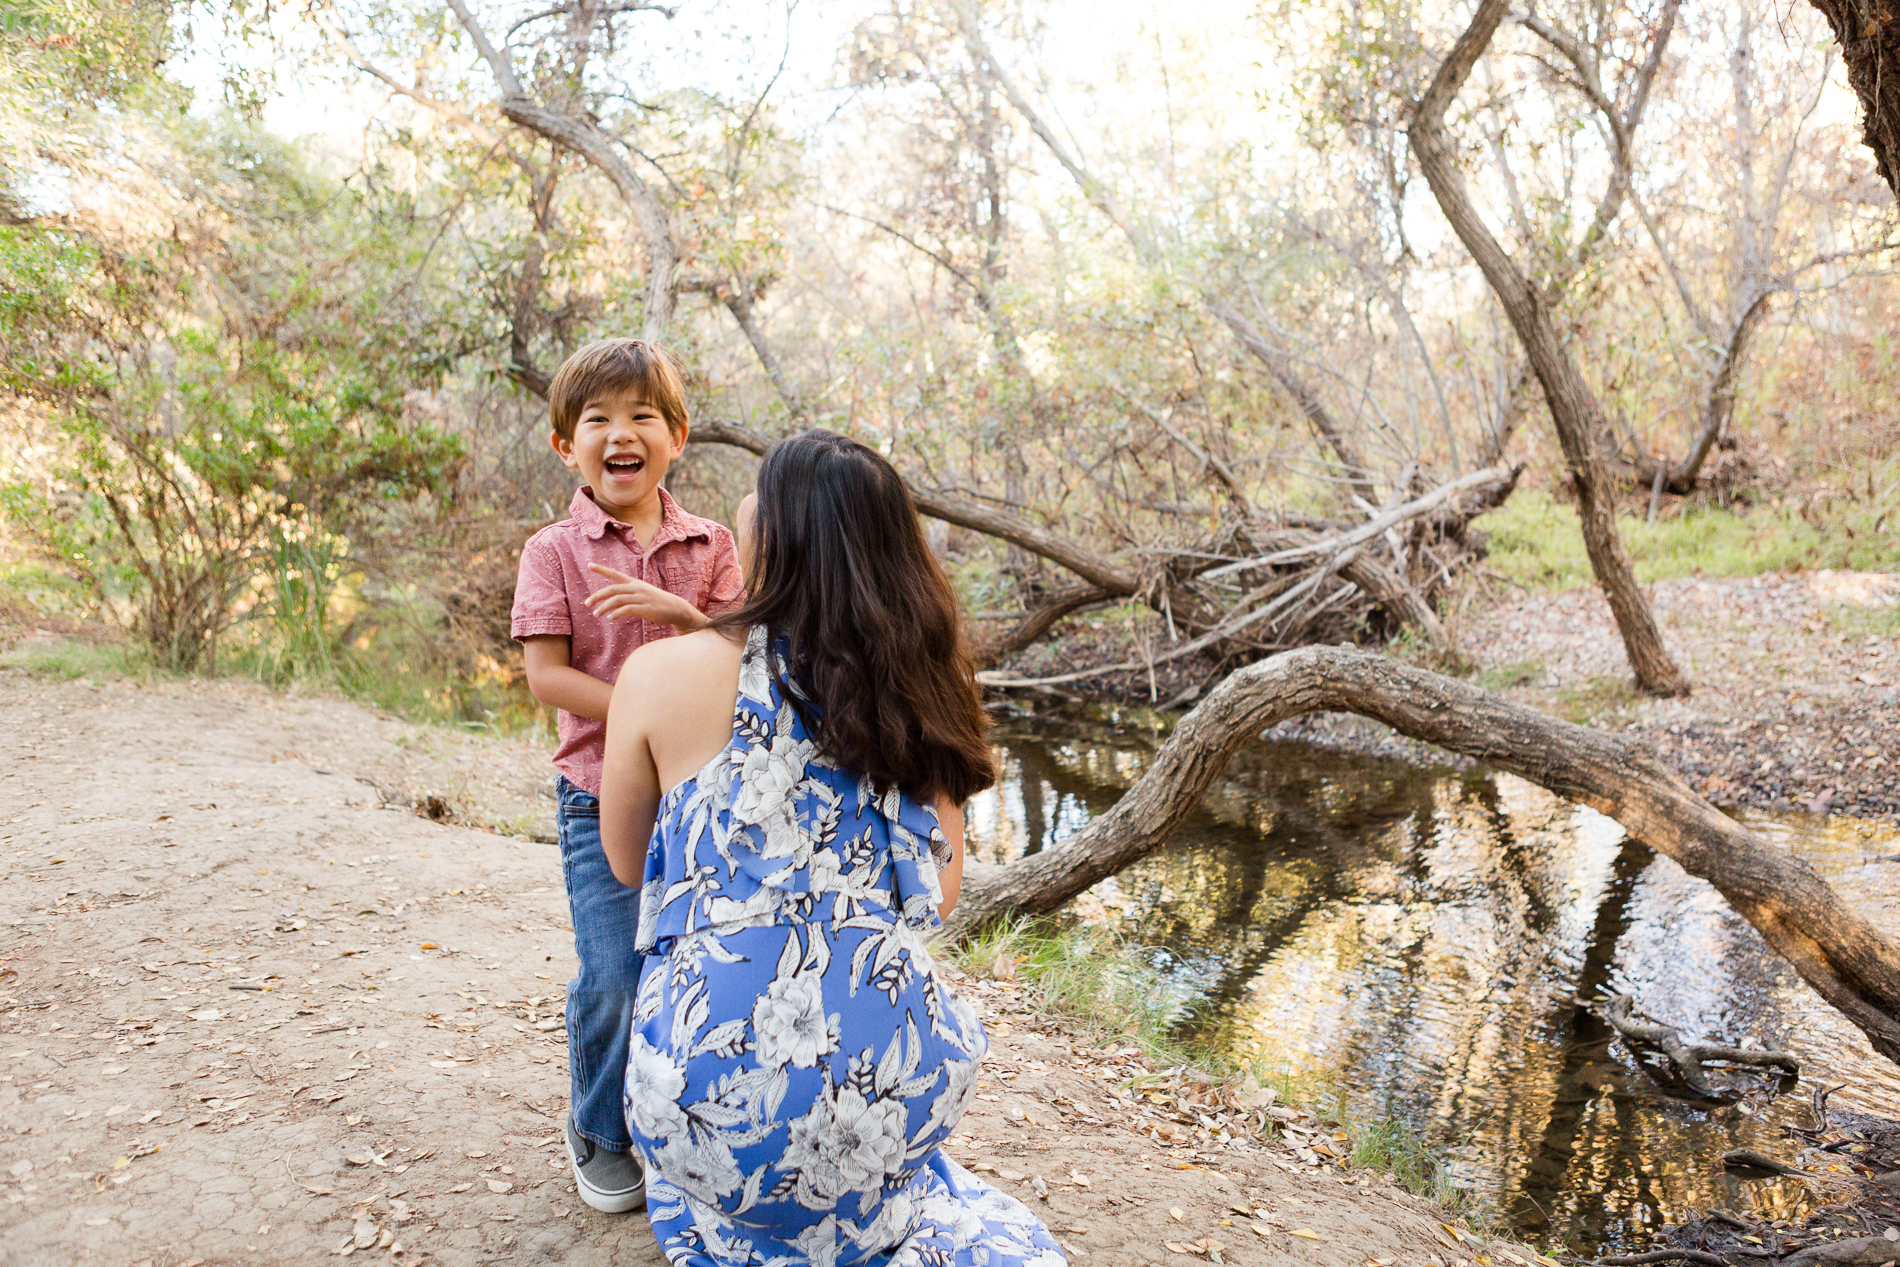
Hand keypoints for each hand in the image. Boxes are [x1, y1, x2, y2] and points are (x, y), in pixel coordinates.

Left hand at [585, 564, 706, 630]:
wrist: (676, 608)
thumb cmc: (656, 602)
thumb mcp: (642, 593)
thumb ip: (628, 594)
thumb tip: (612, 600)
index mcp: (634, 583)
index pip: (615, 574)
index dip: (602, 569)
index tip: (589, 565)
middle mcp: (636, 588)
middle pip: (612, 589)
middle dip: (597, 596)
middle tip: (587, 603)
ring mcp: (641, 598)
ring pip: (617, 600)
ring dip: (604, 607)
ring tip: (596, 614)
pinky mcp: (645, 608)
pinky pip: (627, 609)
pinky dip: (616, 613)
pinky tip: (610, 618)